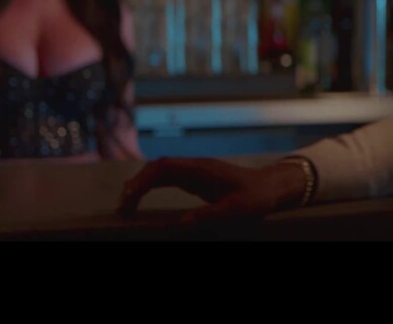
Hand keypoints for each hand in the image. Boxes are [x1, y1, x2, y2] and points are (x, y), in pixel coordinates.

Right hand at [116, 157, 308, 227]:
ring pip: (160, 172)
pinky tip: (140, 197)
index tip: (129, 196)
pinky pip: (167, 179)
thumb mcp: (236, 210)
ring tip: (125, 205)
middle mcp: (195, 167)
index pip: (165, 167)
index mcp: (202, 169)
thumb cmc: (256, 197)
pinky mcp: (195, 179)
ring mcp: (194, 172)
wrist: (271, 187)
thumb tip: (182, 224)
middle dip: (136, 184)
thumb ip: (211, 215)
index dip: (144, 179)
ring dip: (141, 185)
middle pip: (157, 168)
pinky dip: (151, 186)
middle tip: (122, 208)